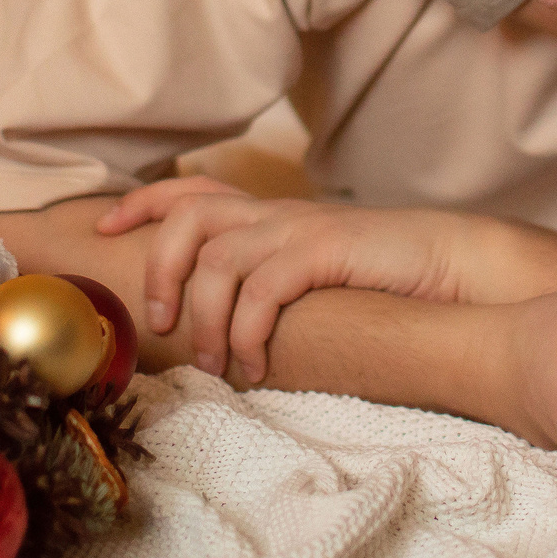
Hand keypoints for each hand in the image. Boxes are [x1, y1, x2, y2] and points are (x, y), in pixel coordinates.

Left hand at [96, 177, 470, 381]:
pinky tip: (257, 367)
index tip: (104, 231)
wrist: (452, 263)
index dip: (141, 203)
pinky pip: (263, 289)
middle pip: (188, 217)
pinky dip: (248, 334)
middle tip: (160, 322)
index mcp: (270, 215)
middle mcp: (277, 213)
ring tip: (212, 364)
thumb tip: (216, 326)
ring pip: (218, 261)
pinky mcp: (326, 250)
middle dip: (159, 269)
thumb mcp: (312, 274)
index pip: (191, 190)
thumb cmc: (381, 280)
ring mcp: (300, 228)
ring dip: (202, 321)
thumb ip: (269, 282)